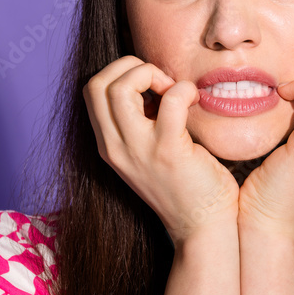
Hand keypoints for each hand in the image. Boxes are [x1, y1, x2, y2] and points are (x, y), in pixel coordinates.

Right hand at [82, 56, 239, 246]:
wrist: (202, 227)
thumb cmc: (184, 184)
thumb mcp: (147, 151)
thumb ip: (140, 120)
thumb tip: (150, 81)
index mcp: (108, 145)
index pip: (91, 90)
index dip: (120, 74)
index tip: (152, 87)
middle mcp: (115, 148)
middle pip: (96, 83)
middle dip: (131, 67)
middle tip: (162, 84)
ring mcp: (139, 150)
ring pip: (120, 87)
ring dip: (151, 73)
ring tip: (174, 91)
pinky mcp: (168, 151)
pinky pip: (171, 100)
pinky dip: (184, 89)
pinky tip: (195, 100)